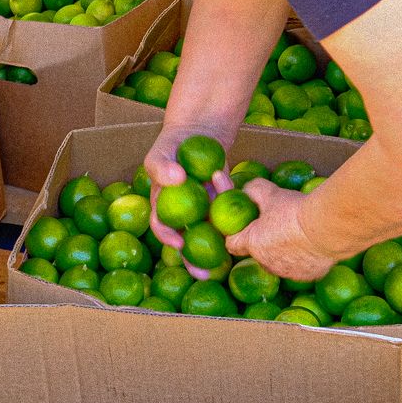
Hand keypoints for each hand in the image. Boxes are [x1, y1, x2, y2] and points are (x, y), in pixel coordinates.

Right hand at [144, 122, 235, 279]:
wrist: (200, 129)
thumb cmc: (174, 141)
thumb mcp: (161, 151)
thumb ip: (161, 166)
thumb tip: (176, 179)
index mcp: (163, 203)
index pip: (161, 225)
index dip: (167, 238)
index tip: (179, 244)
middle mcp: (181, 210)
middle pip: (185, 240)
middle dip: (192, 260)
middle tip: (203, 273)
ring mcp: (201, 207)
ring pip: (207, 234)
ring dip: (213, 251)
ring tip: (224, 265)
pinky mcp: (218, 202)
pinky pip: (224, 218)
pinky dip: (230, 227)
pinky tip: (241, 236)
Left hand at [226, 179, 347, 282]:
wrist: (327, 227)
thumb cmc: (295, 211)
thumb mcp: (270, 193)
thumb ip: (253, 191)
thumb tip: (246, 191)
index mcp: (252, 243)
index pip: (232, 244)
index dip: (236, 234)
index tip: (245, 225)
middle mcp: (267, 263)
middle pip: (258, 252)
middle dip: (264, 240)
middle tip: (278, 224)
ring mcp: (288, 272)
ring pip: (280, 261)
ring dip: (284, 250)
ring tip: (297, 232)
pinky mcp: (308, 276)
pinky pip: (301, 267)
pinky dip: (304, 258)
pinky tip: (313, 243)